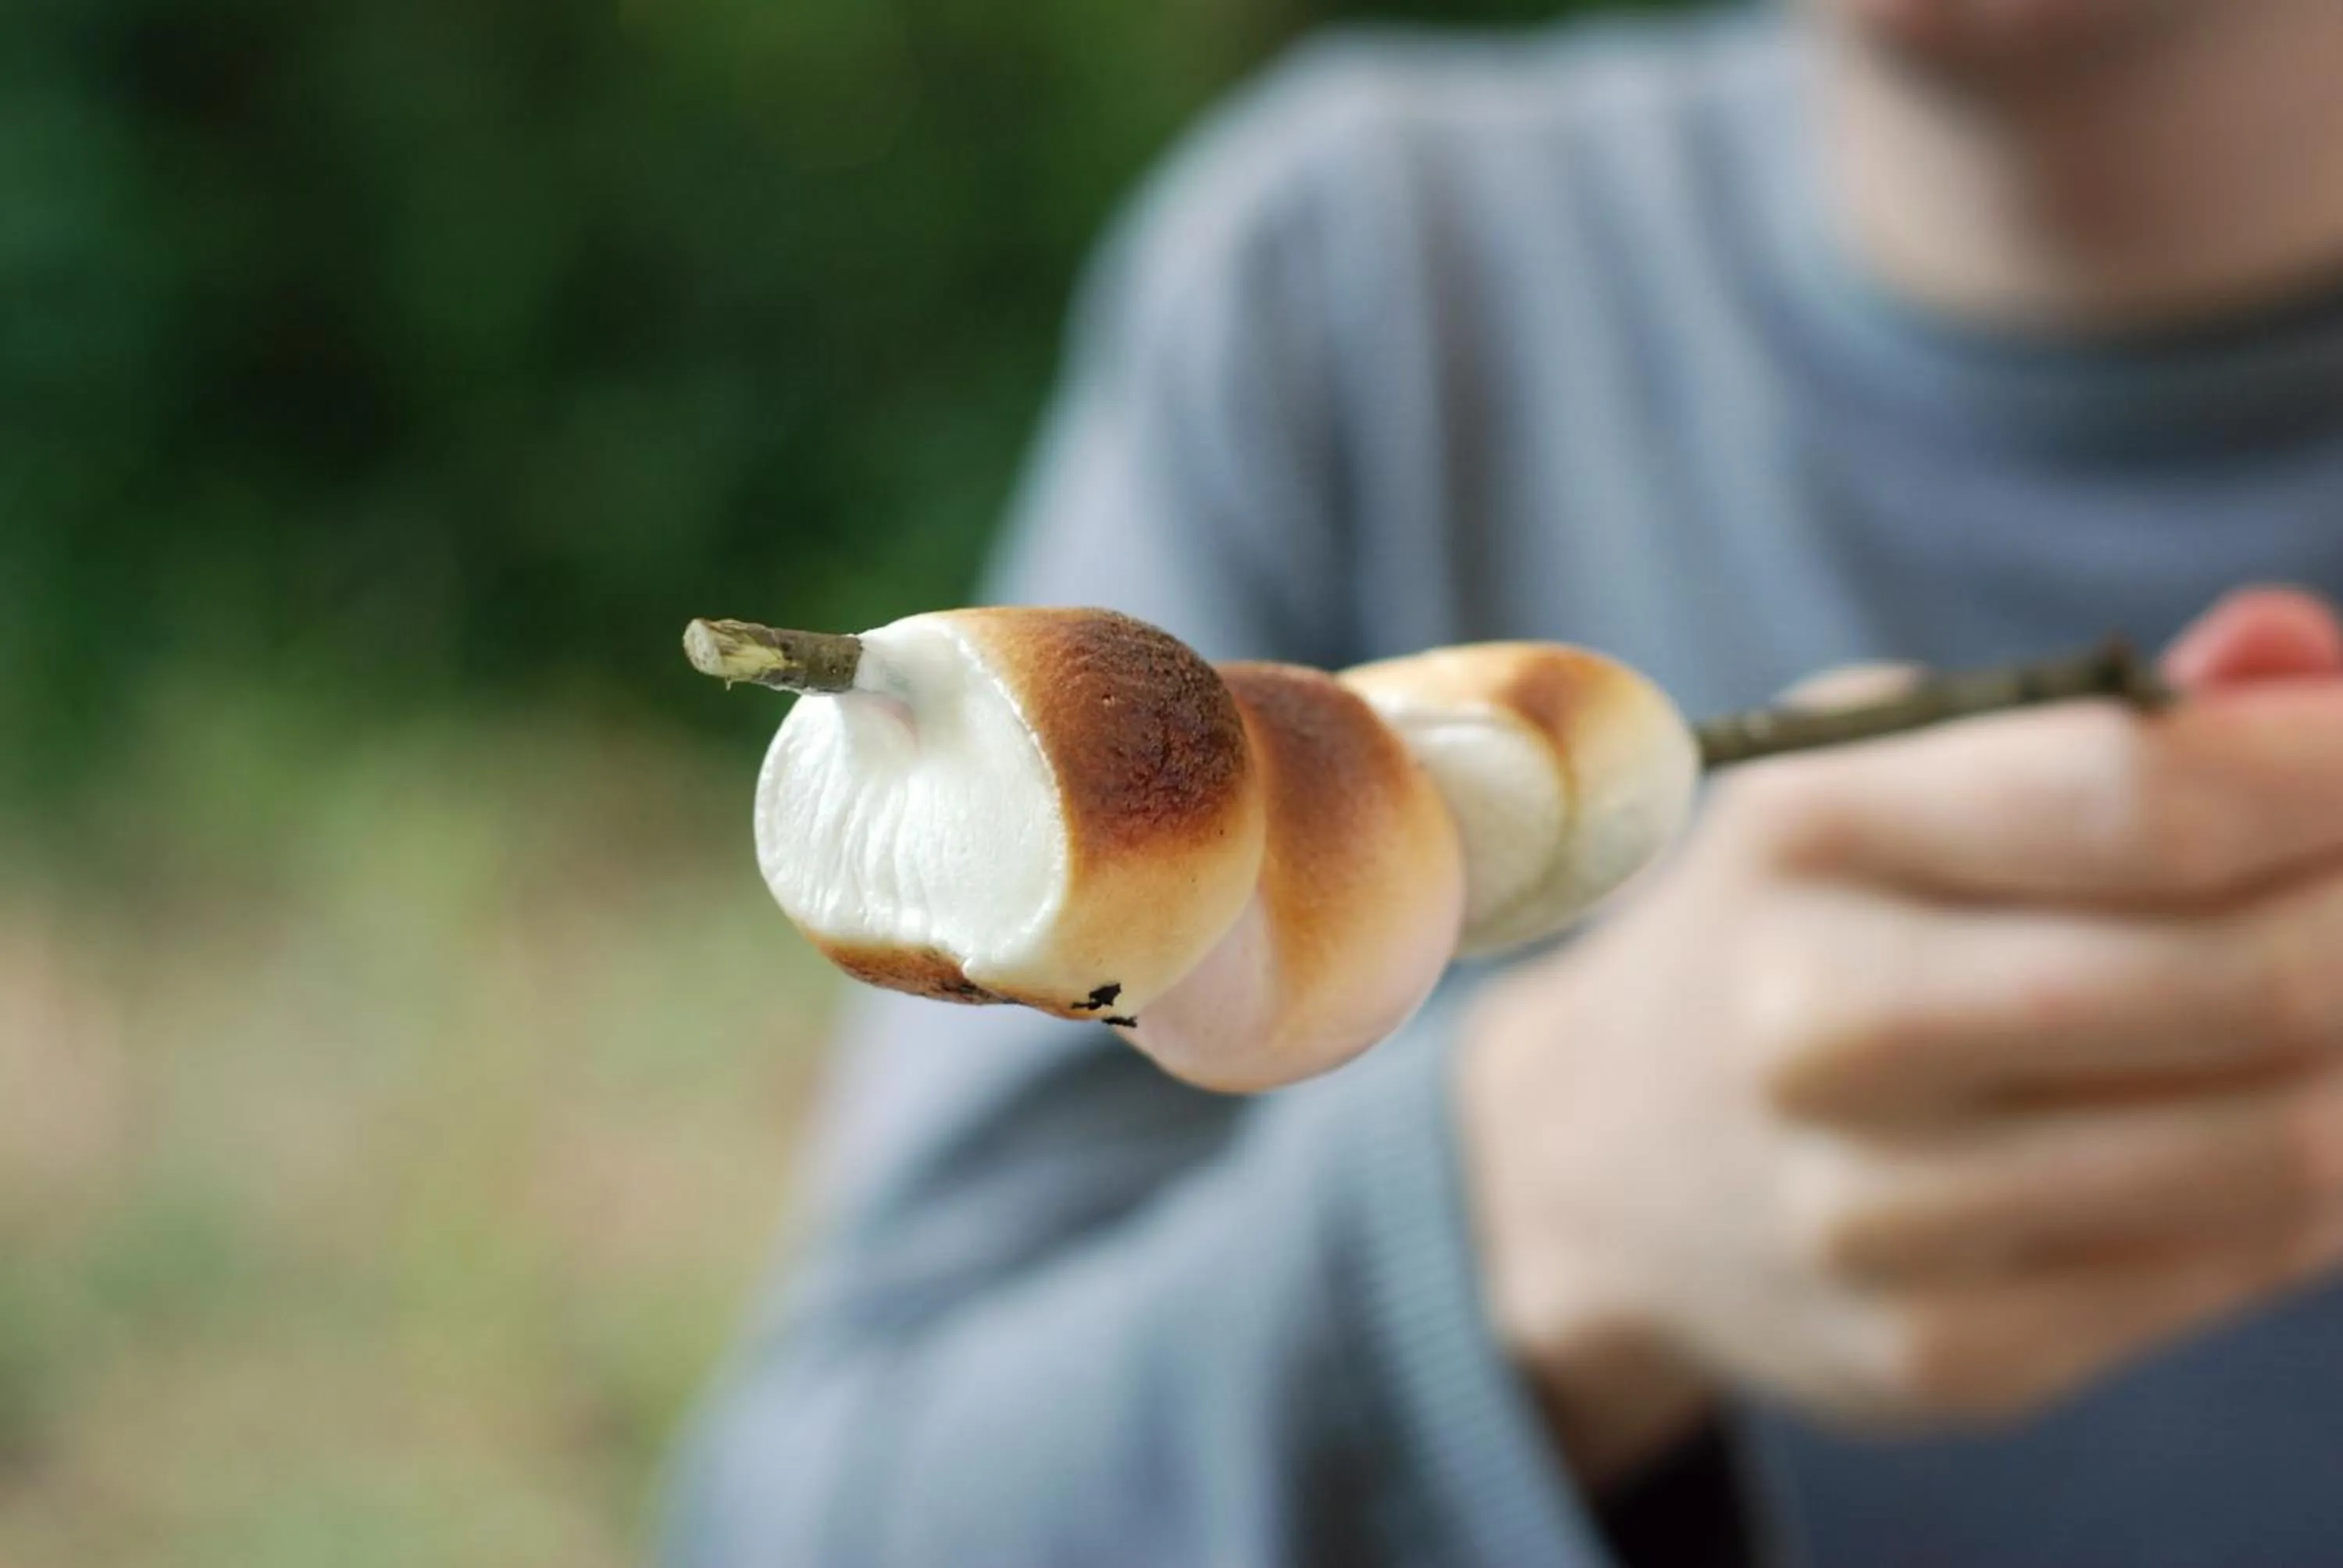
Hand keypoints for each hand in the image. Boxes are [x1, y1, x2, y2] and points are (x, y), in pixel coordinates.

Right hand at [1458, 589, 2342, 1487]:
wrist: (1600, 1167)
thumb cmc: (1785, 930)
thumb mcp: (1871, 775)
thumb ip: (2092, 721)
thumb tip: (2305, 664)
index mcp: (1803, 839)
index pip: (2144, 794)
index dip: (2331, 765)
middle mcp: (1820, 1029)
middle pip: (2244, 975)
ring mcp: (1877, 1212)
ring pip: (2281, 1141)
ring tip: (2330, 1003)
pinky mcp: (1939, 1357)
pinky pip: (2238, 1263)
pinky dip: (2310, 1187)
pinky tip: (2273, 1123)